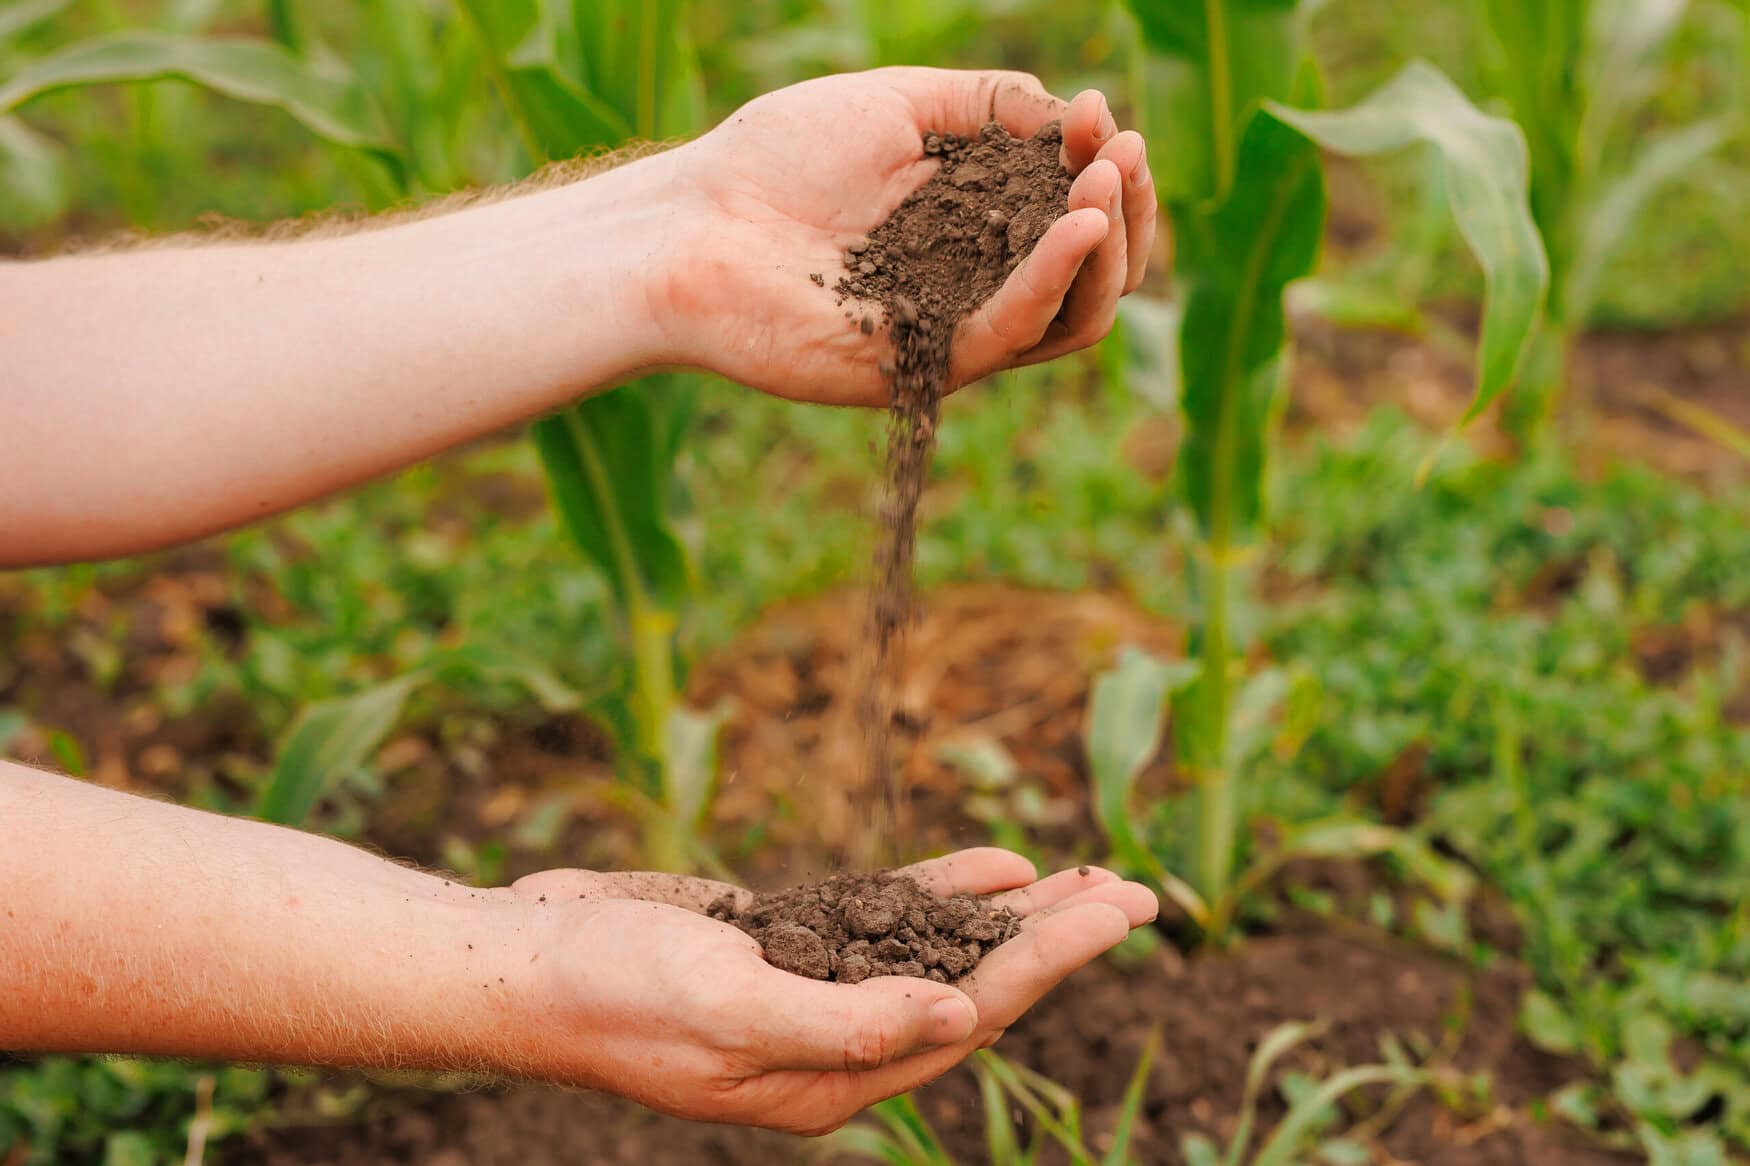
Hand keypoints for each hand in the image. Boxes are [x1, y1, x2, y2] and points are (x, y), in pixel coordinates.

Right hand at [507, 848, 1156, 1133]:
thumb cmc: (614, 989)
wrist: (528, 961)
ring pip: (941, 953)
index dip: (1051, 963)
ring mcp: (817, 994)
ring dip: (1015, 917)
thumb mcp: (727, 1006)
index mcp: (832, 1082)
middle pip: (975, 988)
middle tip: (1137, 893)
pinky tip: (996, 868)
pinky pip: (887, 921)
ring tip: (1088, 876)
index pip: (971, 1017)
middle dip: (1057, 941)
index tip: (1117, 912)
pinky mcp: (791, 946)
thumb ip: (842, 1022)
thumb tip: (958, 1016)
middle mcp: (838, 1045)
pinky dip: (943, 894)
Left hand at [654, 67, 1157, 405]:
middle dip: (1127, 209)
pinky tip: (1078, 225)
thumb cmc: (773, 160)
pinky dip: (1053, 278)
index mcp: (972, 223)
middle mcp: (974, 283)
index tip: (1099, 114)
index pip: (1072, 209)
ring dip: (1107, 249)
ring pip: (1071, 316)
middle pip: (1092, 271)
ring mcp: (952, 331)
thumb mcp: (893, 104)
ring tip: (1107, 183)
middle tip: (1123, 153)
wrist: (690, 226)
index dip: (1100, 162)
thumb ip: (985, 104)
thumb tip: (1068, 113)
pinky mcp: (924, 369)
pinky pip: (1011, 334)